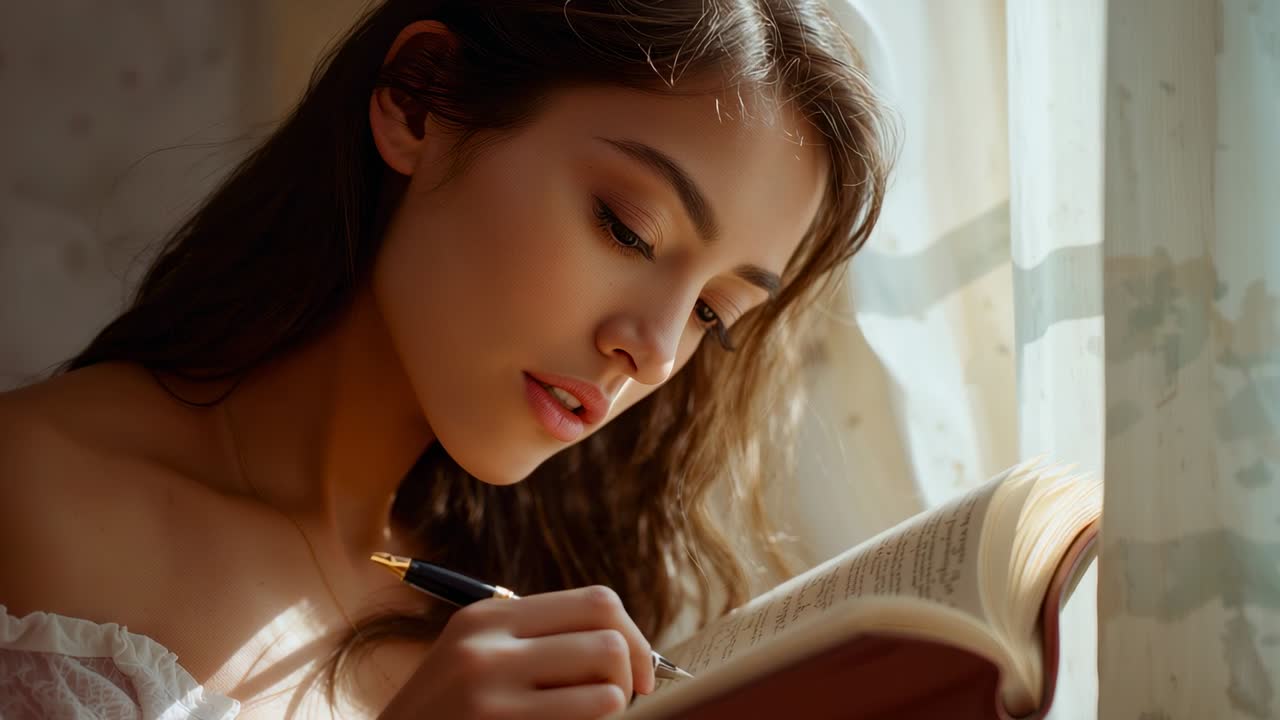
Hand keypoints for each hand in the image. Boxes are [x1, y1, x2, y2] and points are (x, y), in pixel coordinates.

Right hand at [378, 585, 656, 719]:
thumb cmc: (447, 713)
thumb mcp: (477, 656)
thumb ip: (538, 638)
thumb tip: (626, 640)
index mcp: (489, 617)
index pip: (597, 602)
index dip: (635, 636)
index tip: (640, 671)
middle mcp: (488, 648)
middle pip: (609, 642)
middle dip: (632, 675)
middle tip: (622, 701)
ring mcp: (491, 696)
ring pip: (607, 691)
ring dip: (611, 712)